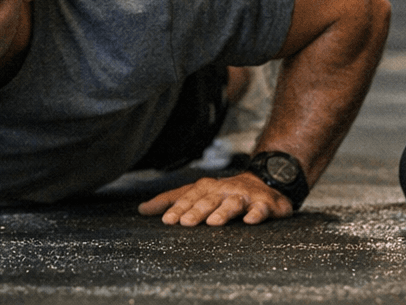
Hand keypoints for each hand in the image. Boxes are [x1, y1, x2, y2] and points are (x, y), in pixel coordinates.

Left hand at [138, 172, 293, 226]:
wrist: (264, 181)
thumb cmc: (224, 193)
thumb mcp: (197, 194)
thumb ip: (171, 201)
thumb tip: (141, 209)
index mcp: (207, 188)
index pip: (190, 197)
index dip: (179, 208)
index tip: (167, 220)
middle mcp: (224, 190)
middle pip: (209, 200)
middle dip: (197, 210)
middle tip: (185, 223)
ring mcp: (245, 196)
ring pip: (233, 203)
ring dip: (223, 211)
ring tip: (213, 222)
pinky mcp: (264, 204)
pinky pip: (261, 208)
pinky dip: (256, 214)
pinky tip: (250, 221)